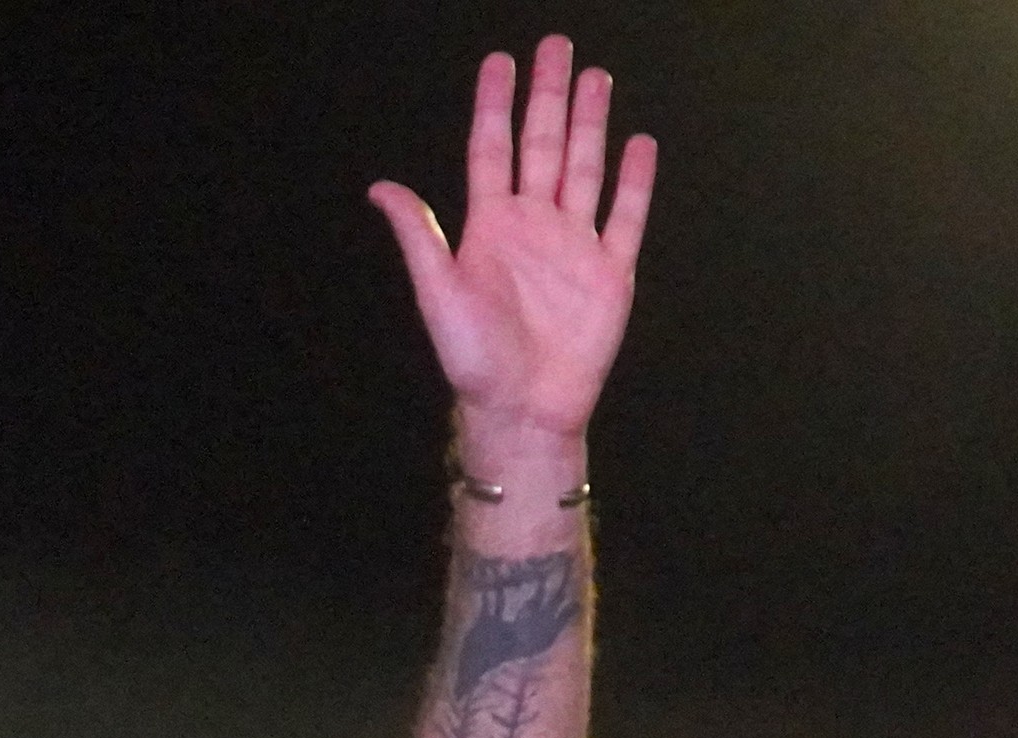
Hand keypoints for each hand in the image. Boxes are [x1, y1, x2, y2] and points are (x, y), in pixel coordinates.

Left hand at [369, 38, 657, 454]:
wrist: (524, 410)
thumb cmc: (474, 360)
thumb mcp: (438, 293)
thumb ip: (418, 236)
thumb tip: (379, 187)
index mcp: (490, 226)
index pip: (493, 149)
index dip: (496, 105)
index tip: (500, 61)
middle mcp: (534, 226)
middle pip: (544, 146)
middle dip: (550, 96)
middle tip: (557, 47)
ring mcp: (574, 246)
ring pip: (585, 169)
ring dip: (591, 124)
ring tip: (596, 78)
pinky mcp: (610, 274)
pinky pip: (625, 218)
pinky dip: (634, 182)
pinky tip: (638, 144)